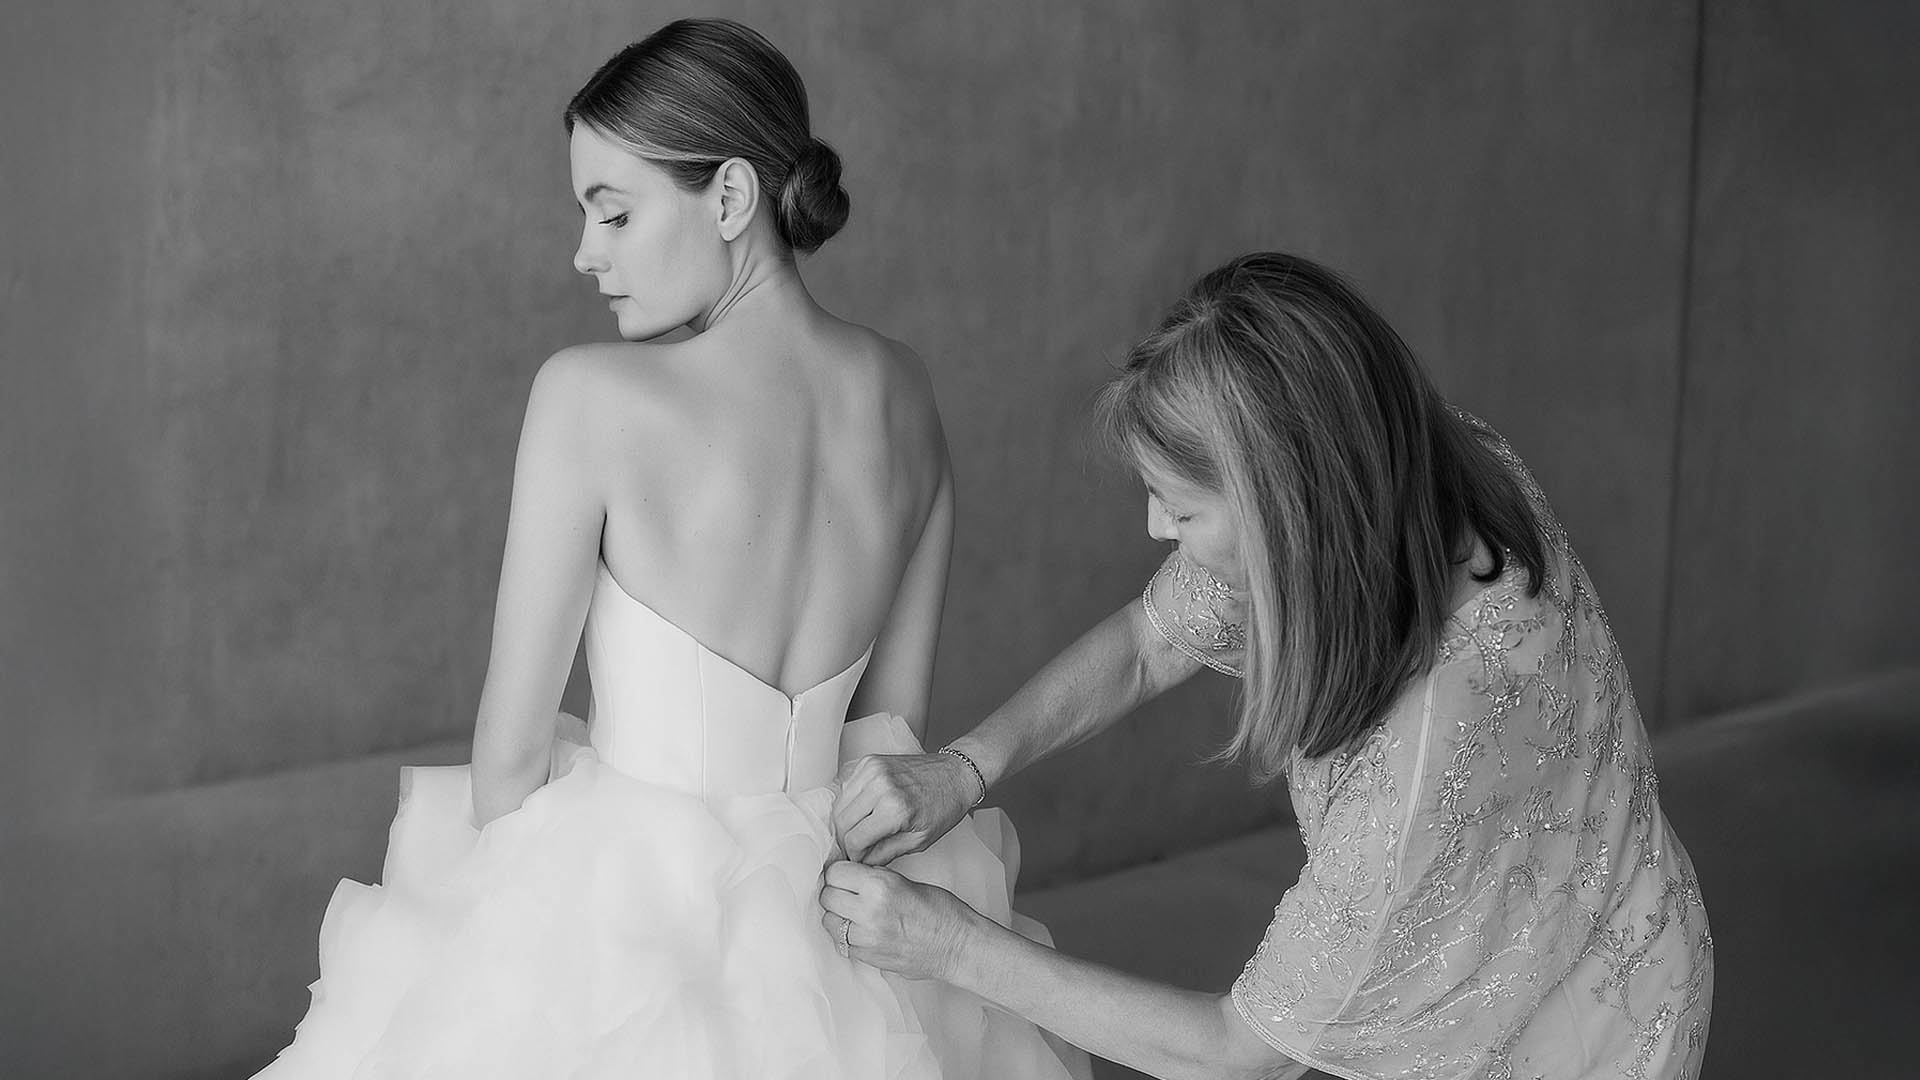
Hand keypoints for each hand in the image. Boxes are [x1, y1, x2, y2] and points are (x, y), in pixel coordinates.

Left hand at [819, 860, 981, 981]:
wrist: (957, 946)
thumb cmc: (941, 911)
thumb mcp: (905, 881)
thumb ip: (874, 878)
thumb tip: (849, 876)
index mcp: (880, 885)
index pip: (835, 873)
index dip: (838, 872)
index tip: (842, 874)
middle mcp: (869, 911)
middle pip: (827, 896)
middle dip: (834, 891)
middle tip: (847, 892)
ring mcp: (866, 937)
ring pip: (828, 921)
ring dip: (836, 915)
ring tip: (853, 912)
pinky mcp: (868, 957)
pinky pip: (841, 942)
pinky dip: (845, 935)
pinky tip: (860, 929)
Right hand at [831, 752, 976, 864]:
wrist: (955, 774)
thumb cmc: (943, 807)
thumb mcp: (920, 841)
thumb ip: (886, 854)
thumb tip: (861, 862)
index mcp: (895, 809)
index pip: (854, 840)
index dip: (855, 855)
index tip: (860, 858)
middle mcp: (880, 786)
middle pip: (841, 822)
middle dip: (847, 839)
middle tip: (859, 847)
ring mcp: (873, 770)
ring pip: (840, 804)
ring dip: (847, 821)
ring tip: (862, 830)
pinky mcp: (869, 761)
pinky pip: (847, 787)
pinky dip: (851, 802)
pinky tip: (865, 811)